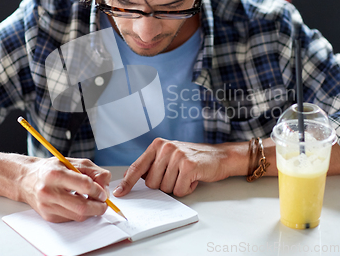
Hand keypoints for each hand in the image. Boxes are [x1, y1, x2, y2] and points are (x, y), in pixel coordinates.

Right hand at [19, 157, 110, 222]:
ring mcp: (47, 206)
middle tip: (103, 203)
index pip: (85, 186)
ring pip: (78, 216)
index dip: (99, 190)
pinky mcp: (48, 216)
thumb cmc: (51, 169)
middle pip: (82, 206)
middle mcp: (49, 191)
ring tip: (92, 202)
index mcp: (56, 174)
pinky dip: (79, 213)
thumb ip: (92, 171)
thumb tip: (105, 187)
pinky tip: (78, 204)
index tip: (103, 192)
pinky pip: (71, 219)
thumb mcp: (72, 162)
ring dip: (91, 211)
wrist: (26, 179)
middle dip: (99, 207)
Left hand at [113, 138, 236, 197]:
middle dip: (164, 185)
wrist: (219, 156)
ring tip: (186, 176)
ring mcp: (177, 156)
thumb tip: (134, 181)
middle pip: (152, 183)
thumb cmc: (193, 158)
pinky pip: (179, 190)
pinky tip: (193, 178)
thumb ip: (153, 165)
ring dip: (176, 187)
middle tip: (177, 176)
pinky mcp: (189, 166)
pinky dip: (186, 189)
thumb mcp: (169, 156)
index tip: (119, 193)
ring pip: (165, 188)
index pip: (138, 166)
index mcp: (157, 145)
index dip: (127, 182)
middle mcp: (166, 148)